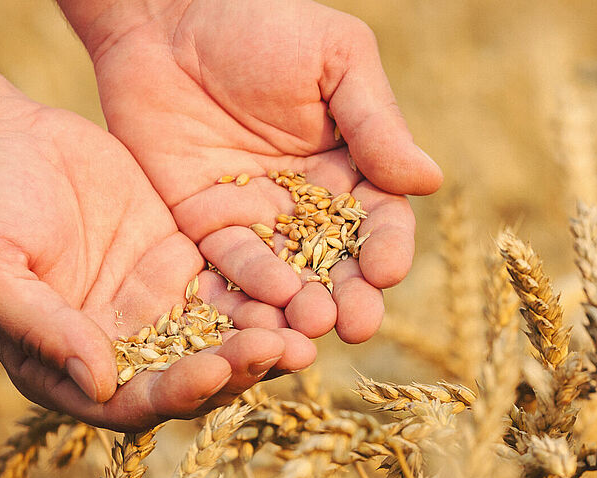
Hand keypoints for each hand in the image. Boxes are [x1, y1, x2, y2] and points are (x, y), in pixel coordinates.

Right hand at [0, 100, 314, 429]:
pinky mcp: (182, 263)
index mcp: (68, 368)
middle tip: (287, 352)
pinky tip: (302, 282)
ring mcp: (155, 306)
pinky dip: (265, 289)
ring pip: (221, 335)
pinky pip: (231, 284)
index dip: (177, 393)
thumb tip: (99, 383)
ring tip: (310, 328)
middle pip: (191, 376)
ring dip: (265, 337)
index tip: (216, 371)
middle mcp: (121, 348)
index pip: (133, 402)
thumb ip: (41, 326)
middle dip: (239, 369)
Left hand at [64, 0, 442, 342]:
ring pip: (285, 277)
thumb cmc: (263, 21)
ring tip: (308, 326)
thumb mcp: (336, 59)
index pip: (380, 220)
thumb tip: (428, 181)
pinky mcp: (203, 227)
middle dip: (348, 296)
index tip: (385, 271)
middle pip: (337, 264)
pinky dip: (241, 293)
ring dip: (298, 307)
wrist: (168, 12)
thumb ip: (377, 122)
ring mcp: (256, 220)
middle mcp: (309, 205)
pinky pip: (224, 269)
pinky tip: (254, 312)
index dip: (386, 248)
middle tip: (354, 324)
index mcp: (353, 167)